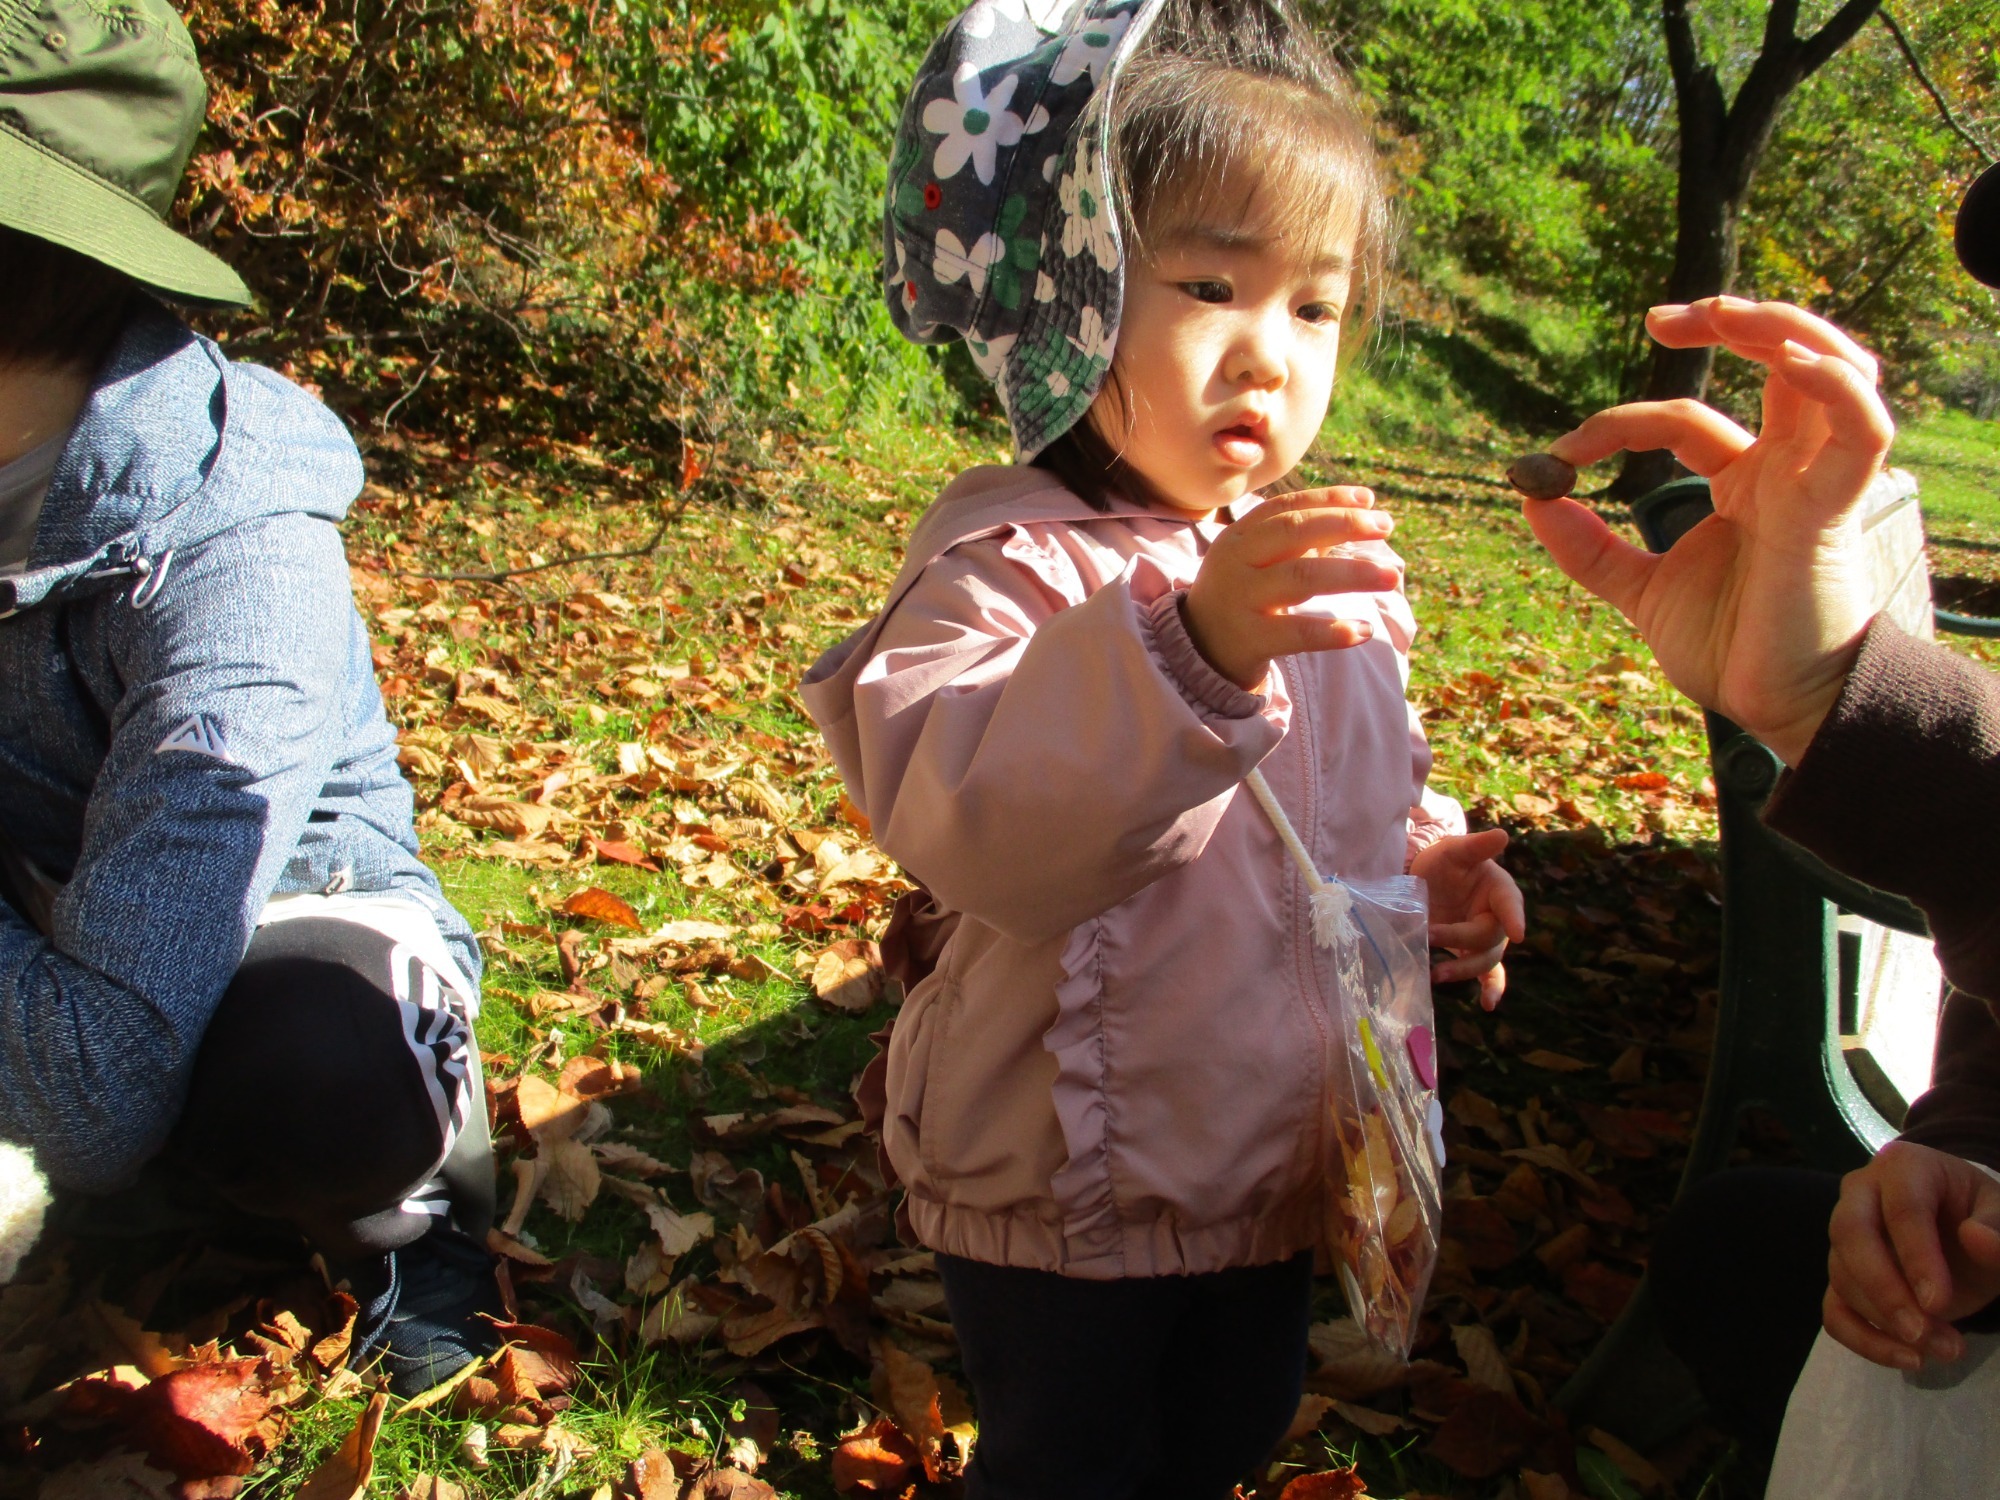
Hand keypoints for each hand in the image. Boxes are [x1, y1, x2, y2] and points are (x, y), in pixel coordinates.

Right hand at [1182, 488, 1402, 689]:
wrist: (1200, 648)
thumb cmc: (1243, 594)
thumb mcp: (1260, 559)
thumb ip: (1302, 536)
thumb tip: (1362, 510)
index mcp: (1240, 536)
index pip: (1287, 506)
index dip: (1328, 498)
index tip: (1369, 498)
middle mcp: (1238, 562)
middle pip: (1294, 532)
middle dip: (1344, 524)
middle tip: (1386, 525)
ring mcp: (1242, 600)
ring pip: (1301, 578)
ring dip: (1352, 573)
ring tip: (1392, 576)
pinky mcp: (1250, 639)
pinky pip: (1297, 633)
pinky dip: (1333, 632)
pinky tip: (1364, 631)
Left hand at [1408, 830, 1524, 1010]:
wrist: (1428, 880)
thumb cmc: (1445, 862)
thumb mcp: (1454, 850)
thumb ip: (1475, 846)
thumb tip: (1502, 835)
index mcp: (1500, 890)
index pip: (1509, 904)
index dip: (1514, 918)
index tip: (1518, 934)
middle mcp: (1498, 918)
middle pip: (1487, 938)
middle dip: (1460, 940)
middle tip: (1429, 937)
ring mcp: (1486, 940)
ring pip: (1484, 961)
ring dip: (1463, 969)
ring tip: (1437, 974)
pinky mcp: (1473, 954)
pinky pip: (1488, 975)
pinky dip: (1491, 990)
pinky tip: (1488, 1005)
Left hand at [1524, 297, 1892, 764]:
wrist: (1775, 708)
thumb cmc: (1729, 650)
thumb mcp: (1638, 591)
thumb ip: (1586, 548)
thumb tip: (1531, 493)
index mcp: (1744, 482)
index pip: (1682, 419)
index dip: (1614, 426)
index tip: (1556, 460)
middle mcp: (1784, 469)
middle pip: (1780, 361)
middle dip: (1728, 322)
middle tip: (1660, 319)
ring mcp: (1815, 482)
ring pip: (1833, 370)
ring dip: (1784, 328)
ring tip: (1724, 316)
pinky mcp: (1836, 508)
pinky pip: (1862, 429)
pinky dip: (1838, 386)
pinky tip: (1797, 362)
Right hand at [1825, 1140, 1999, 1368]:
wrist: (1970, 1236)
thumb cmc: (1987, 1220)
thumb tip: (1976, 1238)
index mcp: (1906, 1167)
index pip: (1902, 1208)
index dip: (1917, 1256)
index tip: (1940, 1303)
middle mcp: (1862, 1192)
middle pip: (1850, 1234)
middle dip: (1883, 1289)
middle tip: (1921, 1332)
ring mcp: (1845, 1234)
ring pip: (1843, 1276)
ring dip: (1887, 1322)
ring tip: (1947, 1350)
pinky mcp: (1843, 1274)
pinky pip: (1834, 1308)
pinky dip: (1862, 1339)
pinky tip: (1908, 1360)